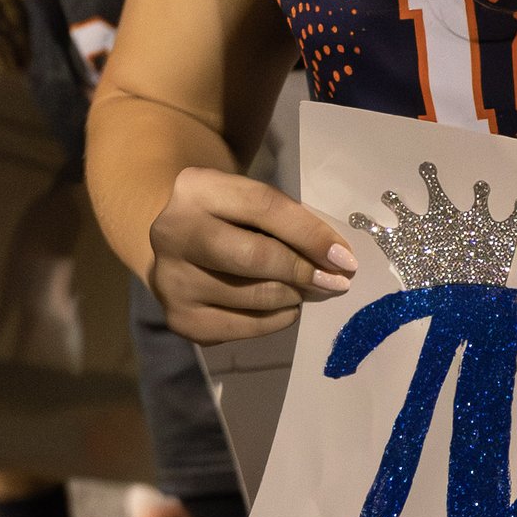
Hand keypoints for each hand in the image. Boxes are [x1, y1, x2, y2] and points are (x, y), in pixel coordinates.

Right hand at [148, 165, 359, 339]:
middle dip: (303, 271)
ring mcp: (172, 279)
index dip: (311, 235)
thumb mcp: (246, 201)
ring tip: (301, 290)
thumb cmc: (225, 217)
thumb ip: (286, 220)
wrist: (172, 238)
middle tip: (334, 282)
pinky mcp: (180, 318)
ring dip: (292, 297)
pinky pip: (244, 327)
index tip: (345, 258)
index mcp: (198, 189)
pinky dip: (274, 320)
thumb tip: (336, 260)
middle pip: (256, 258)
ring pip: (254, 297)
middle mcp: (175, 233)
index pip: (266, 208)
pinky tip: (282, 308)